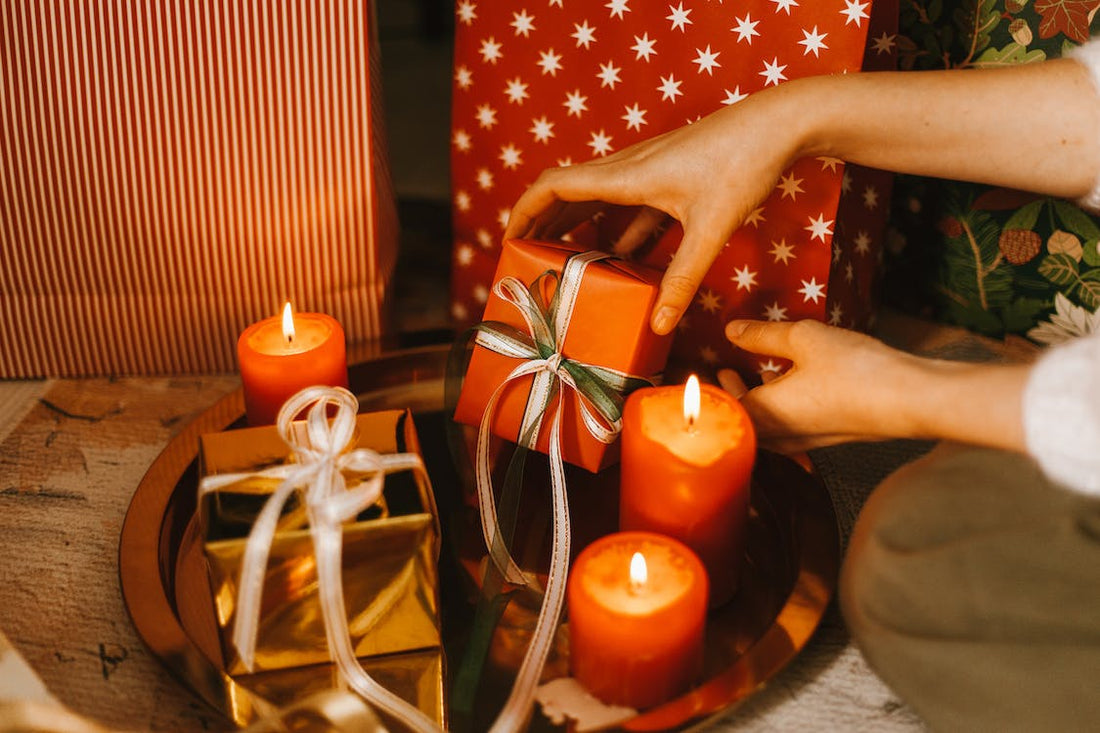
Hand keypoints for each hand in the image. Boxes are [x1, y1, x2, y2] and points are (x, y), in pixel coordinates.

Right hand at [504, 89, 806, 334]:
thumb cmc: (743, 164)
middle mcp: (629, 168)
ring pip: (596, 198)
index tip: (508, 241)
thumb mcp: (710, 229)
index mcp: (626, 176)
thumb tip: (658, 324)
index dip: (523, 211)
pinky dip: (617, 230)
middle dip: (541, 224)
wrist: (779, 123)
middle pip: (566, 192)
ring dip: (576, 227)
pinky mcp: (669, 174)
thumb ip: (682, 280)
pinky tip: (625, 260)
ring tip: (565, 263)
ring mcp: (649, 169)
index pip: (554, 186)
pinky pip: (630, 204)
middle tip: (526, 259)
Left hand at [720, 319, 924, 452]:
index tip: (701, 376)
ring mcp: (805, 441)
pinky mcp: (827, 438)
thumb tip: (732, 330)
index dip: (710, 392)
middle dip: (732, 395)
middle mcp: (780, 435)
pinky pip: (790, 428)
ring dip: (757, 401)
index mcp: (764, 414)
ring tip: (758, 373)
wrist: (909, 401)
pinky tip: (795, 384)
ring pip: (767, 426)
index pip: (722, 409)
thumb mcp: (803, 338)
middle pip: (742, 421)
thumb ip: (762, 335)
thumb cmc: (855, 370)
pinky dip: (781, 408)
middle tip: (725, 371)